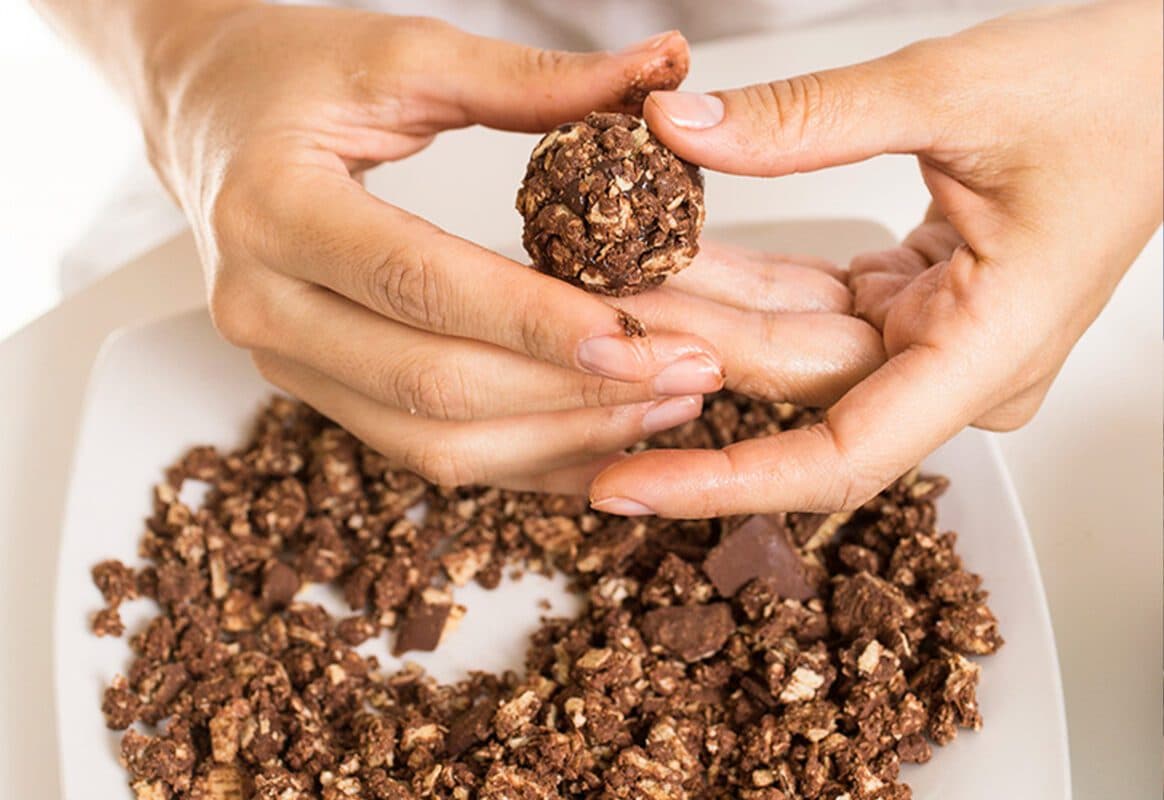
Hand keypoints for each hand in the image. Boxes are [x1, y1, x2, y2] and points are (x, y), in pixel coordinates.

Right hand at [140, 4, 738, 490]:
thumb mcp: (403, 57)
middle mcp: (263, 307)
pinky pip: (426, 452)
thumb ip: (529, 79)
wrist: (206, 119)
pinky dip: (521, 458)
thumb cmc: (293, 76)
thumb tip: (663, 69)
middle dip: (572, 393)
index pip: (420, 284)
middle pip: (431, 385)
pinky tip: (604, 441)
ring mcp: (285, 365)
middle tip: (688, 372)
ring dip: (558, 438)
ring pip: (432, 443)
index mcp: (273, 210)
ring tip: (667, 408)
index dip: (536, 322)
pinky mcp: (319, 391)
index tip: (643, 336)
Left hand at [590, 0, 1162, 516]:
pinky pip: (810, 307)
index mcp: (991, 351)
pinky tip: (668, 254)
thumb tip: (684, 131)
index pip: (839, 456)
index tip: (625, 486)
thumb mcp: (955, 91)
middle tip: (574, 329)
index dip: (724, 481)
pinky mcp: (913, 308)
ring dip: (699, 311)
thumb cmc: (1114, 97)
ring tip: (598, 286)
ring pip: (790, 344)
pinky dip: (742, 281)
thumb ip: (809, 120)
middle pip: (792, 385)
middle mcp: (959, 367)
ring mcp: (934, 341)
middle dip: (680, 355)